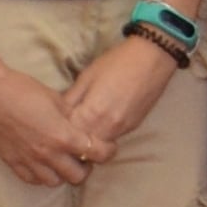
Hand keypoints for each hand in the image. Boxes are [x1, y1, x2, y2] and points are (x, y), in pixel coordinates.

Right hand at [0, 57, 105, 187]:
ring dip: (63, 173)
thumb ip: (72, 117)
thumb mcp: (56, 99)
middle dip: (86, 166)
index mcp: (63, 136)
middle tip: (85, 155)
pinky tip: (43, 163)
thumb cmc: (22, 90)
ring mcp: (28, 161)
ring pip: (54, 182)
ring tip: (63, 160)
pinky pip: (32, 180)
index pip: (96, 153)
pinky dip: (41, 175)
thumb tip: (82, 125)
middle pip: (77, 176)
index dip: (107, 151)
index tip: (108, 147)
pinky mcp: (12, 163)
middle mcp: (47, 154)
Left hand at [63, 31, 179, 154]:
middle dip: (73, 143)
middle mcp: (106, 128)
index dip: (59, 133)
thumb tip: (57, 115)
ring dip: (88, 143)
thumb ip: (71, 99)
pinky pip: (112, 139)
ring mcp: (121, 131)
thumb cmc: (116, 62)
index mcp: (91, 114)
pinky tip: (100, 123)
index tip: (53, 128)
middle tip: (65, 132)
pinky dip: (102, 136)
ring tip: (82, 129)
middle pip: (83, 149)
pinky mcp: (133, 128)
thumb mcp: (87, 77)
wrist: (154, 57)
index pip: (67, 137)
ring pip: (98, 149)